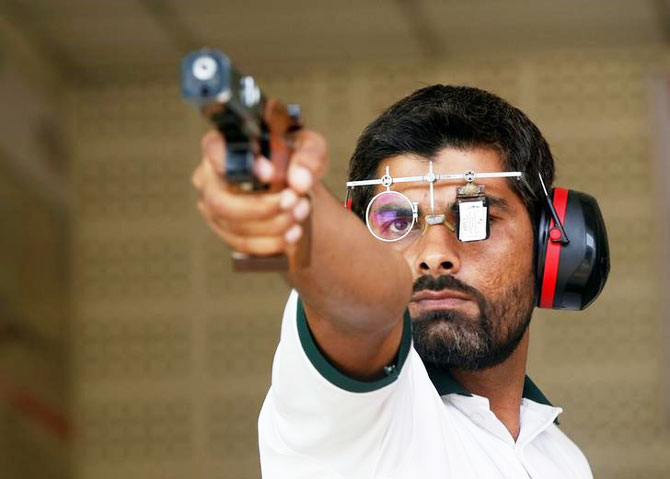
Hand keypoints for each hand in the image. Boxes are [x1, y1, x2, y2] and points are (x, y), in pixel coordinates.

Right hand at [191, 129, 327, 255]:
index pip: (215, 151)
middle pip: (221, 201)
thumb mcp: (310, 148)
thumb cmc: (294, 160)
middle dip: (262, 207)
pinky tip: (292, 235)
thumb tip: (300, 180)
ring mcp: (213, 206)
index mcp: (224, 145)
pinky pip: (242, 244)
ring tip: (300, 215)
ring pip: (233, 226)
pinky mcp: (224, 230)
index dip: (241, 166)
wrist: (293, 187)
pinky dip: (271, 243)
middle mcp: (209, 176)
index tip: (271, 174)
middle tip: (293, 201)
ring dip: (272, 226)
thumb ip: (308, 156)